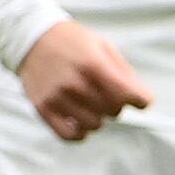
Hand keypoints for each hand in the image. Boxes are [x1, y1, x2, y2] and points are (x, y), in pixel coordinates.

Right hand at [15, 19, 150, 141]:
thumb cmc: (71, 42)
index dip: (141, 100)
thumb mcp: (102, 46)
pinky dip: (80, 132)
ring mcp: (57, 98)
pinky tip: (80, 119)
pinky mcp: (43, 109)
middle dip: (117, 104)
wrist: (31, 38)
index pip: (128, 95)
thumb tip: (144, 101)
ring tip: (91, 103)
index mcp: (93, 64)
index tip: (140, 100)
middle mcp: (75, 83)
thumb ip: (124, 73)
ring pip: (95, 125)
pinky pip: (70, 135)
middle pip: (114, 111)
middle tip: (107, 93)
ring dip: (99, 117)